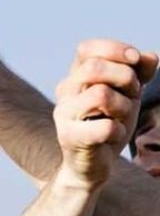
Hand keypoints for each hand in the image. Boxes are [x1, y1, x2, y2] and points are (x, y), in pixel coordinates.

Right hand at [53, 40, 158, 189]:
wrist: (90, 166)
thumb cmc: (108, 124)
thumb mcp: (128, 95)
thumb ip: (139, 72)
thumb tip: (150, 56)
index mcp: (76, 76)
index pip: (86, 49)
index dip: (114, 50)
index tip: (135, 60)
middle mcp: (65, 91)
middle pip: (94, 68)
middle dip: (126, 79)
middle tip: (133, 94)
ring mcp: (64, 113)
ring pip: (100, 94)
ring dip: (124, 106)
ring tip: (121, 119)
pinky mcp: (70, 137)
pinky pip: (105, 127)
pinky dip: (118, 131)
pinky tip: (113, 135)